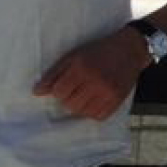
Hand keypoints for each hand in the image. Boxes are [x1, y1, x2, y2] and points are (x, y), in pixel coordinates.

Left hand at [33, 25, 150, 122]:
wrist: (130, 50)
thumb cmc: (98, 51)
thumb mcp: (74, 56)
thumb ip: (54, 73)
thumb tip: (36, 92)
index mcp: (82, 68)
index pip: (59, 92)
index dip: (58, 90)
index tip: (64, 84)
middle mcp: (96, 81)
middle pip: (70, 104)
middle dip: (69, 98)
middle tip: (76, 89)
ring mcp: (108, 92)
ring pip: (83, 112)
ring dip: (80, 106)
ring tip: (85, 95)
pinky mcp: (118, 100)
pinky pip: (99, 116)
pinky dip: (93, 112)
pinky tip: (95, 100)